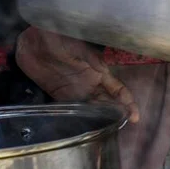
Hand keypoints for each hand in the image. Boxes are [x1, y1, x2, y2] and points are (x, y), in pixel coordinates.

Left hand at [15, 27, 140, 121]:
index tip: (134, 116)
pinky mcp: (60, 96)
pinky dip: (81, 119)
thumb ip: (91, 57)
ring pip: (93, 109)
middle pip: (108, 102)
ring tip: (106, 130)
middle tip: (121, 128)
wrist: (34, 41)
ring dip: (100, 119)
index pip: (118, 90)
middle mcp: (91, 84)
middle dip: (116, 115)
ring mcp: (76, 91)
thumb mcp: (78, 45)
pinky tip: (85, 127)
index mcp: (99, 71)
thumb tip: (104, 70)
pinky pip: (74, 109)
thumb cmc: (60, 37)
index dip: (128, 102)